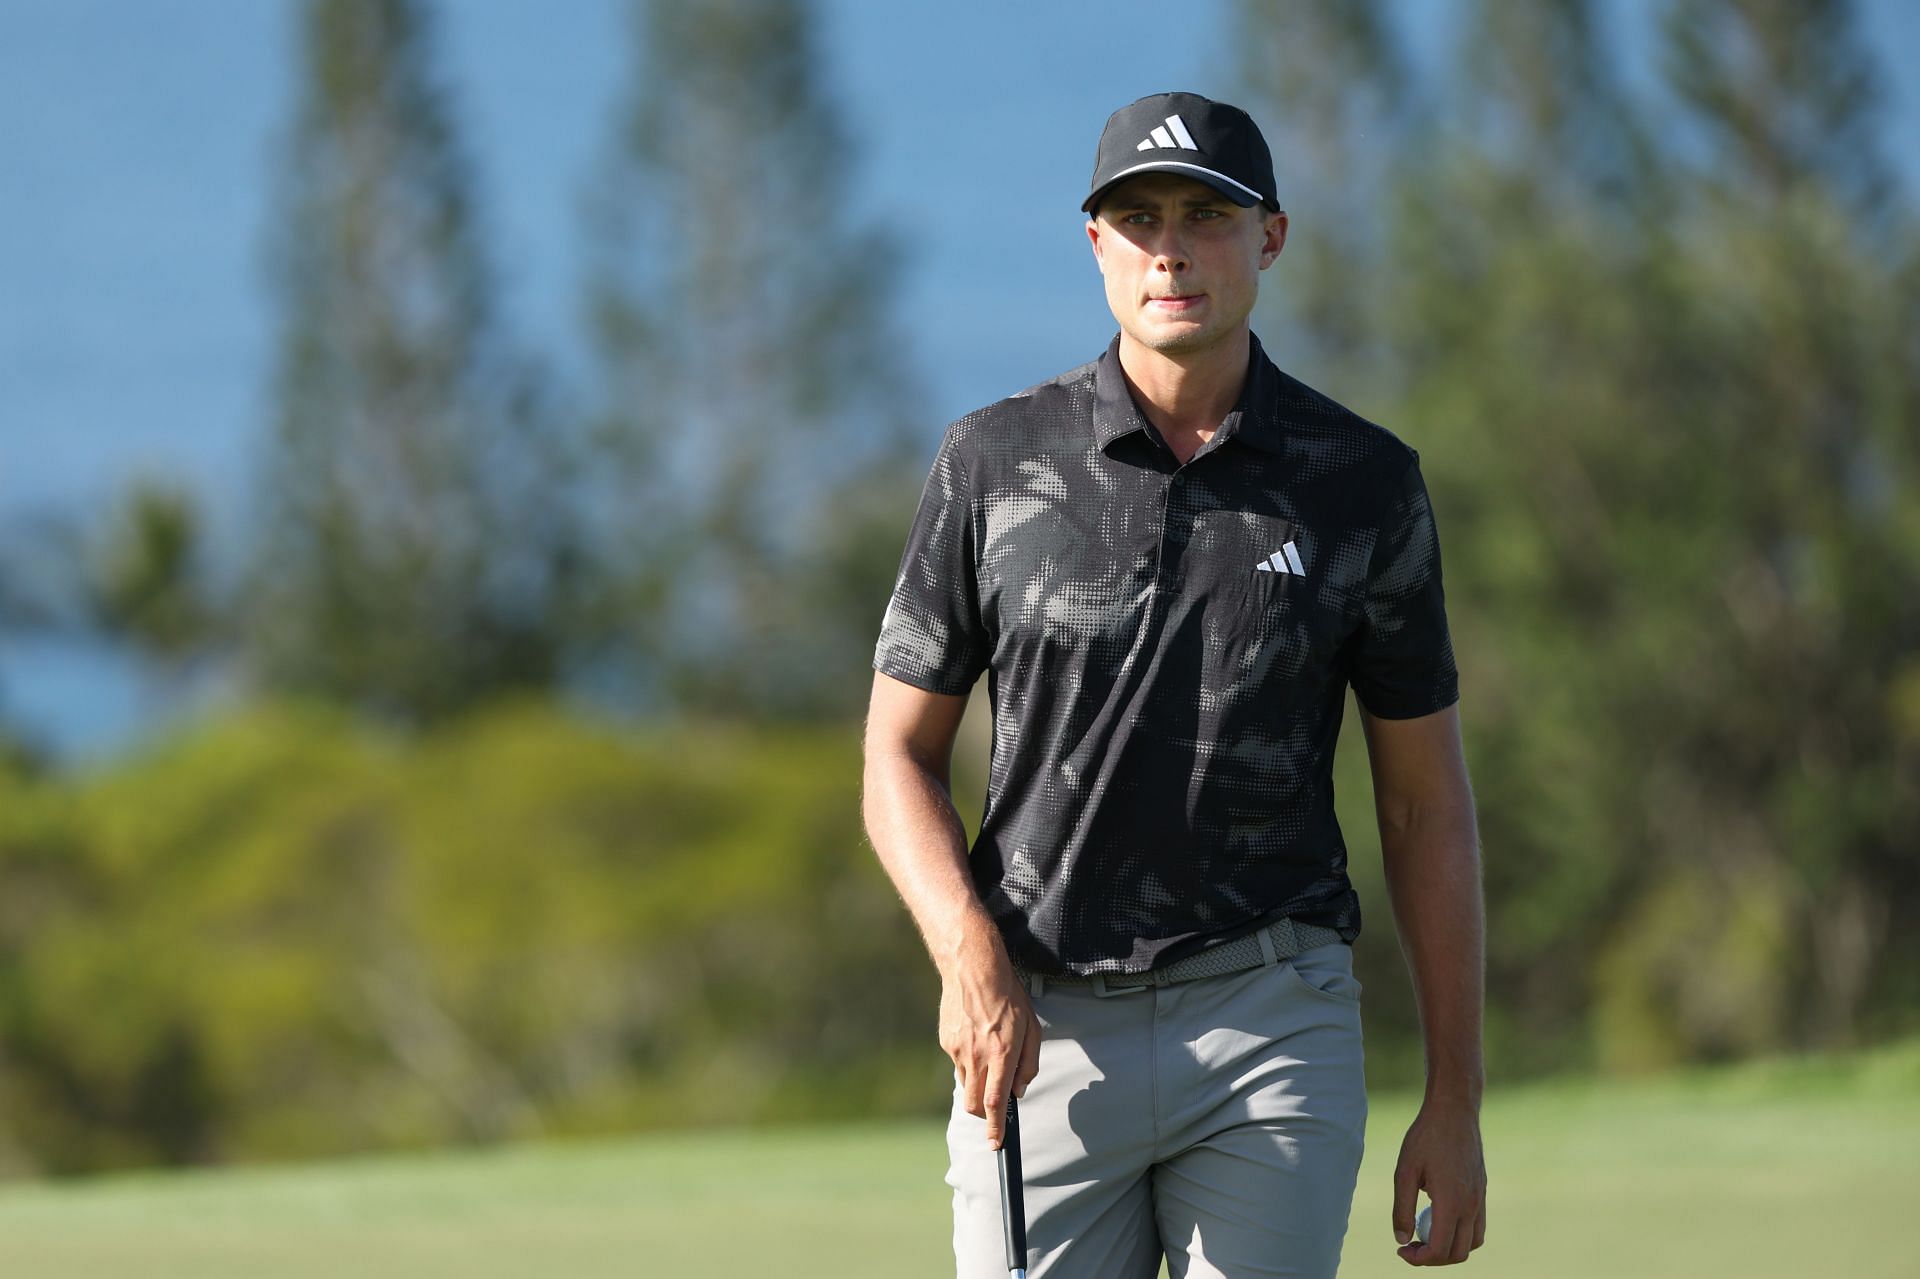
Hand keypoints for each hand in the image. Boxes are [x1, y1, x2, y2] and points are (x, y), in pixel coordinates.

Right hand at [938, 943, 1041, 1150]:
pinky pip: (958, 1063)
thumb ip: (1029, 1063)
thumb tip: (1021, 1089)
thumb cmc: (1009, 997)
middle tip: (995, 1107)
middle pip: (975, 1104)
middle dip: (985, 1114)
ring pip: (966, 1085)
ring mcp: (958, 1050)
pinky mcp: (946, 1042)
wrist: (973, 969)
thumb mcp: (1032, 1028)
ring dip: (978, 1084)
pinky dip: (969, 1062)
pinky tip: (976, 1037)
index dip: (996, 1128)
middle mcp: (978, 1055)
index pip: (996, 1102)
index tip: (997, 1145)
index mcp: (1003, 1053)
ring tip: (989, 1056)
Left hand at [1392, 1096, 1486, 1264]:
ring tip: (1424, 1235)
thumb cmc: (1425, 1138)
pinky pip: (1477, 1226)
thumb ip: (1401, 1208)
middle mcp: (1471, 1205)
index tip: (1401, 1250)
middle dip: (1433, 1258)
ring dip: (1450, 1249)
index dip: (1419, 1259)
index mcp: (1452, 1202)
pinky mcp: (1482, 1192)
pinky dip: (1461, 1234)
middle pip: (1458, 1254)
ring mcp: (1480, 1199)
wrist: (1454, 1111)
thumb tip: (1401, 1239)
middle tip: (1410, 1246)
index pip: (1440, 1250)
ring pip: (1472, 1243)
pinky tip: (1438, 1219)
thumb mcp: (1404, 1172)